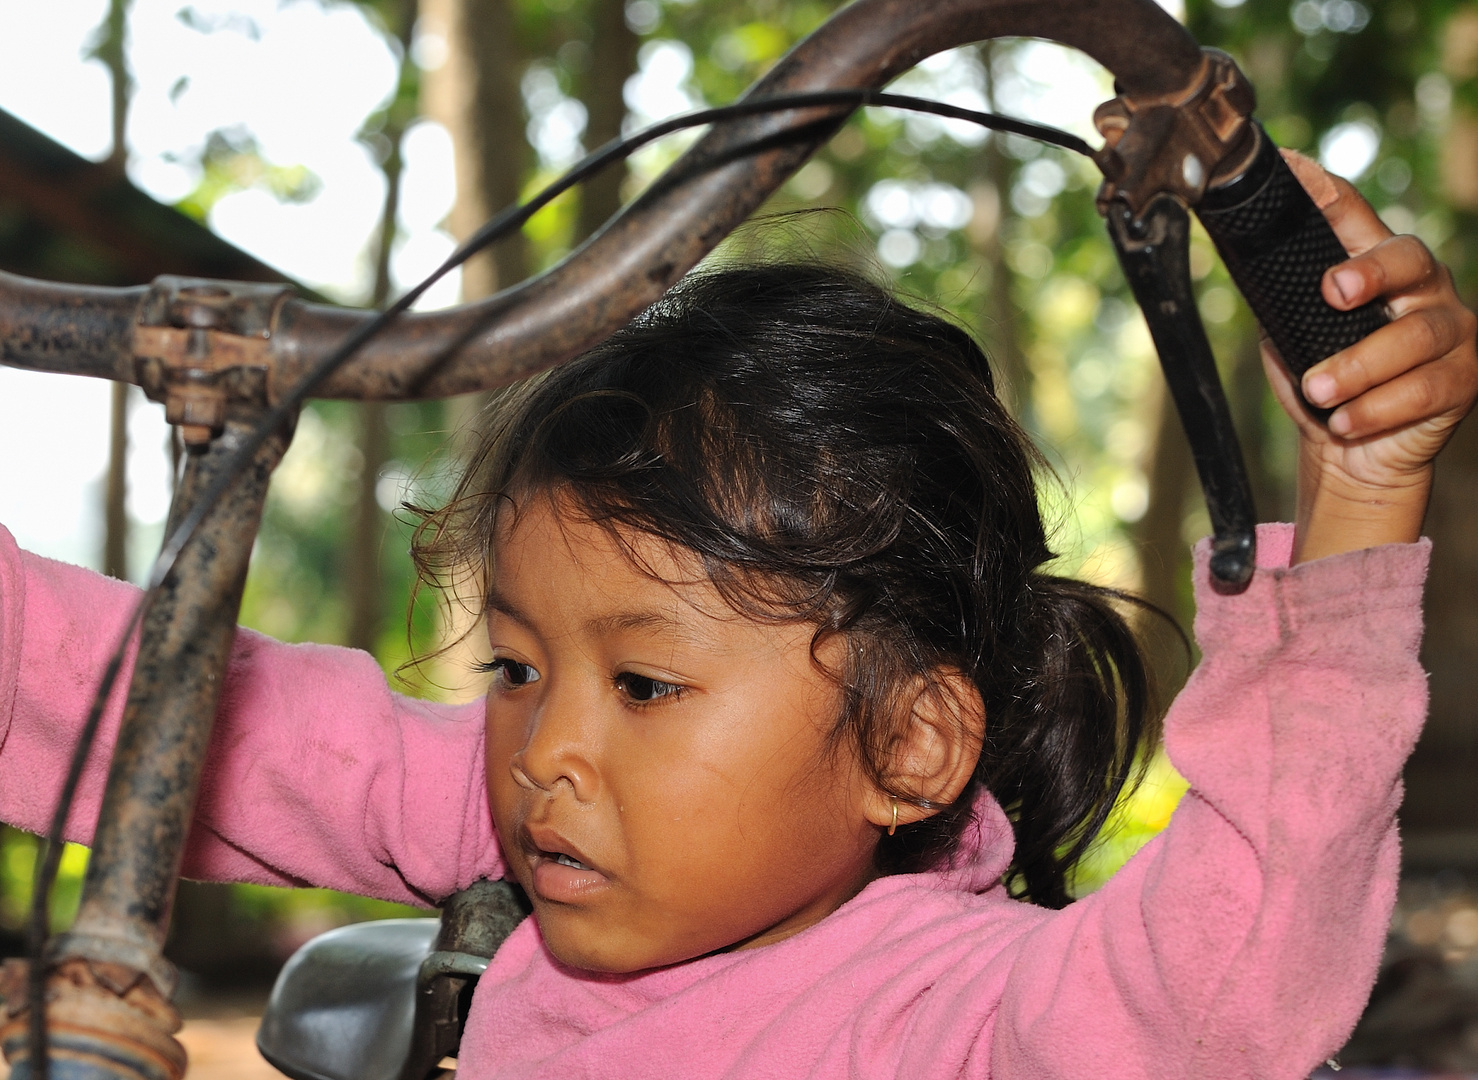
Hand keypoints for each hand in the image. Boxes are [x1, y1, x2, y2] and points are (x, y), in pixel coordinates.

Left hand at [1264, 151, 1477, 562]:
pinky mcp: (1463, 379)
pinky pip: (1425, 390)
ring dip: (1359, 364)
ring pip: (1415, 335)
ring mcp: (1451, 331)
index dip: (1329, 194)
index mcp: (1379, 267)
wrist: (1352, 451)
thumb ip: (1282, 297)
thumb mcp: (1293, 334)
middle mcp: (1423, 289)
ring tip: (1317, 388)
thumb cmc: (1323, 382)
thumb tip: (1244, 256)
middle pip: (1410, 258)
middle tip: (1332, 290)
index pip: (1355, 219)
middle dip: (1372, 270)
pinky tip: (1345, 420)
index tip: (1296, 171)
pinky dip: (1378, 407)